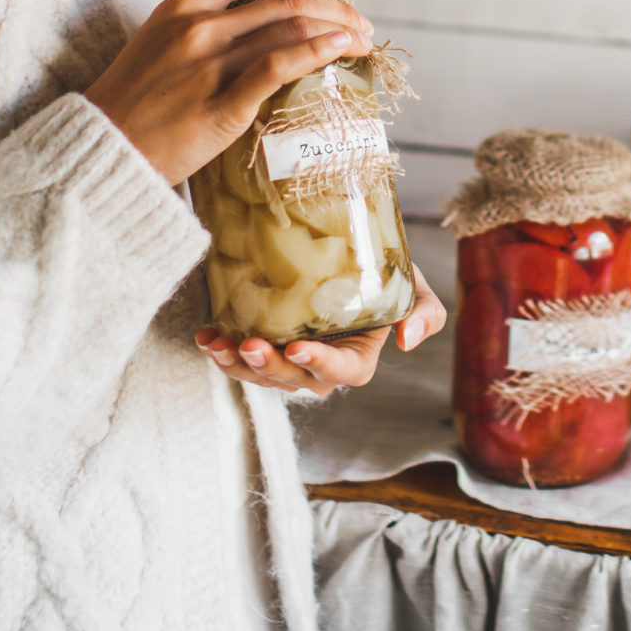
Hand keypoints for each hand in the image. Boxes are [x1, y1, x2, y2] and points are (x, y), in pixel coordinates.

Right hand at [83, 0, 372, 183]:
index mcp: (182, 5)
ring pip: (290, 28)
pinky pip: (280, 67)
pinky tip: (340, 52)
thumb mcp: (157, 44)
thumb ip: (201, 27)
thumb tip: (255, 24)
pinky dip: (318, 53)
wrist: (101, 150)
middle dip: (335, 7)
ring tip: (361, 41)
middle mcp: (198, 26)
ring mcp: (209, 63)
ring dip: (338, 30)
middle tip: (359, 22)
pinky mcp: (222, 103)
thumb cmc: (131, 104)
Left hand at [196, 264, 448, 394]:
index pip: (342, 372)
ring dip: (237, 365)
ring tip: (218, 344)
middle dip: (270, 368)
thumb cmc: (381, 272)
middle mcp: (320, 366)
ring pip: (262, 374)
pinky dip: (221, 350)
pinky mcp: (263, 343)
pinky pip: (241, 358)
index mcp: (356, 358)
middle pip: (295, 378)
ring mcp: (288, 358)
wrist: (346, 252)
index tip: (299, 347)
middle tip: (250, 346)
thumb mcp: (413, 286)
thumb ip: (424, 311)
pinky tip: (206, 336)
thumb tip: (409, 340)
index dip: (320, 364)